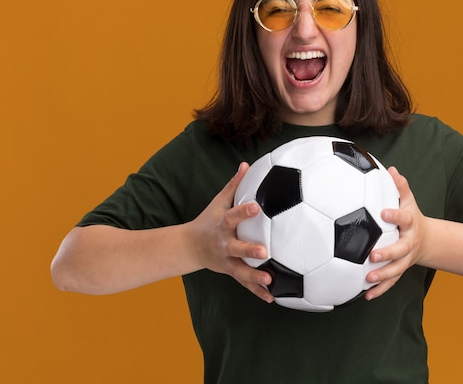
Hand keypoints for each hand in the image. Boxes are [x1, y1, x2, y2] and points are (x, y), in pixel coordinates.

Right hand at [191, 162, 273, 302]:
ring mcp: (227, 261)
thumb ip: (234, 185)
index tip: (257, 206)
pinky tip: (272, 297)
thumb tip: (247, 164)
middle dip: (249, 250)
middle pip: (236, 248)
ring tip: (270, 281)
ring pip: (241, 271)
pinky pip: (245, 284)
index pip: (233, 216)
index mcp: (223, 225)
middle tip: (265, 252)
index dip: (244, 211)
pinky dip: (257, 291)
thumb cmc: (210, 220)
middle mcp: (224, 244)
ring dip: (255, 277)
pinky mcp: (231, 272)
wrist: (190, 247)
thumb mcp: (219, 202)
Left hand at [364, 166, 427, 300]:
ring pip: (396, 270)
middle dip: (387, 254)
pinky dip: (379, 290)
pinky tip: (365, 295)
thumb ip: (400, 187)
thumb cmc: (410, 216)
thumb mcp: (408, 200)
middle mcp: (409, 243)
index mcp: (410, 224)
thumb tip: (391, 169)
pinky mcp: (400, 271)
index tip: (383, 213)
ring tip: (367, 279)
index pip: (404, 218)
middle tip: (372, 256)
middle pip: (400, 250)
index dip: (395, 216)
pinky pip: (390, 282)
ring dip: (382, 276)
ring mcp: (405, 259)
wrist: (426, 240)